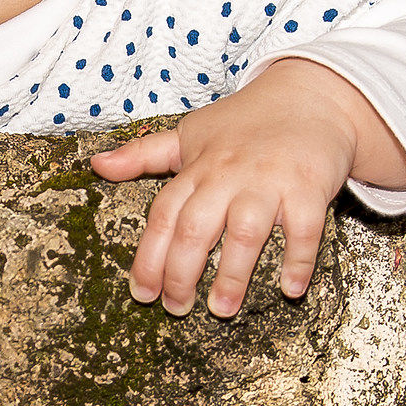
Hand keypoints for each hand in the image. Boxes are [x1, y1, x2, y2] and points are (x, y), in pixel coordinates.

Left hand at [88, 59, 405, 317]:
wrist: (309, 96)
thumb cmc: (245, 123)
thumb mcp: (190, 134)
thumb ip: (143, 154)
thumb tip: (96, 165)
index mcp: (197, 168)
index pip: (163, 216)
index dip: (148, 257)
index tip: (141, 293)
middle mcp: (228, 175)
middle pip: (195, 228)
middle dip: (180, 272)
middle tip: (175, 309)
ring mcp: (268, 182)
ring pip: (244, 232)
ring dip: (232, 274)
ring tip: (221, 309)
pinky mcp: (308, 187)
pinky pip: (303, 229)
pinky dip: (298, 259)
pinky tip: (290, 289)